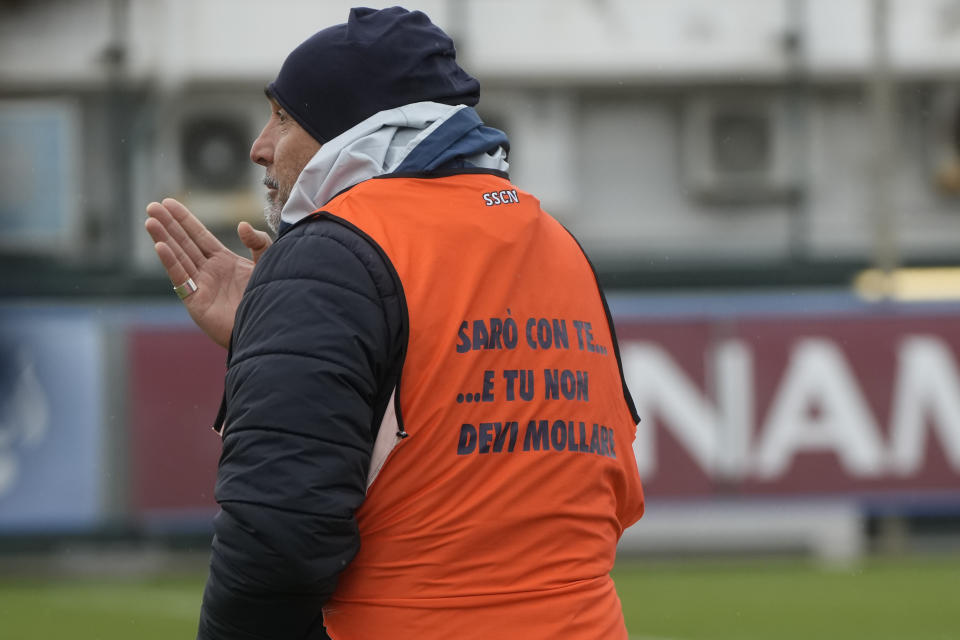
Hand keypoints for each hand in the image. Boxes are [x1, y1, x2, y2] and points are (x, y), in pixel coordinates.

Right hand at [145, 198, 272, 347]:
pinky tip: (160, 246)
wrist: (269, 326)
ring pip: (178, 257)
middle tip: (152, 206)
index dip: (184, 219)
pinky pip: (181, 278)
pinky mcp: (196, 301)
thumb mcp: (268, 263)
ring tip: (150, 221)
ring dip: (164, 238)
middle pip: (184, 243)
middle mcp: (209, 271)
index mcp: (223, 261)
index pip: (199, 235)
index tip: (169, 203)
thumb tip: (241, 225)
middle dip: (168, 224)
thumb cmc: (270, 297)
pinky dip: (170, 262)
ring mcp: (201, 285)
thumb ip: (258, 242)